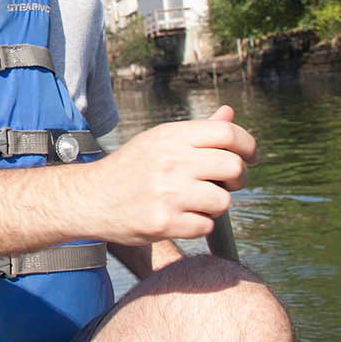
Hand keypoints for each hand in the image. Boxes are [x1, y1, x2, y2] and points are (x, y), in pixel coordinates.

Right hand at [85, 105, 256, 245]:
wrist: (90, 198)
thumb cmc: (130, 169)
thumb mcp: (159, 141)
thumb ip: (198, 131)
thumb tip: (229, 114)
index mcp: (171, 136)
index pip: (228, 133)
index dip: (248, 145)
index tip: (250, 157)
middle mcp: (171, 161)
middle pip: (234, 167)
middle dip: (238, 178)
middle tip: (226, 183)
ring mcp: (168, 193)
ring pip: (223, 201)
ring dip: (215, 205)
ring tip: (195, 202)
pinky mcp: (164, 222)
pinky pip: (205, 226)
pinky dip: (199, 225)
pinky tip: (181, 217)